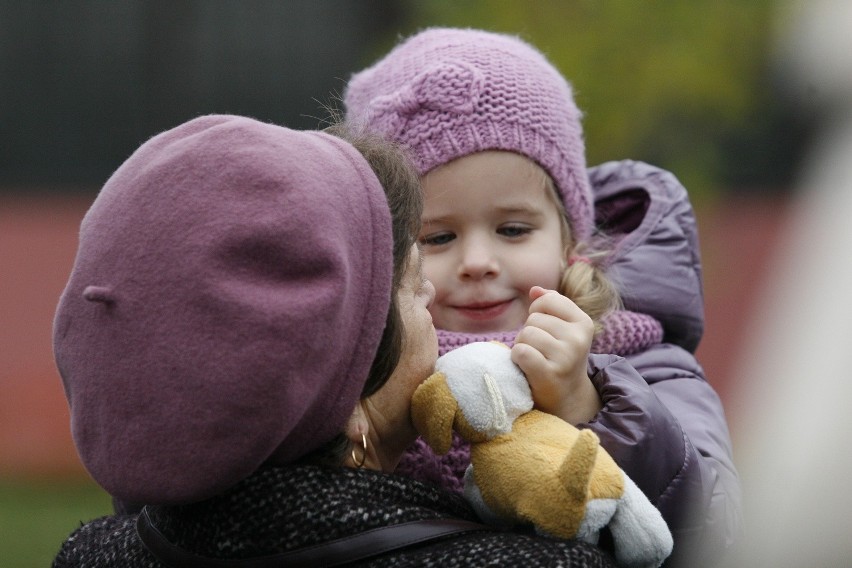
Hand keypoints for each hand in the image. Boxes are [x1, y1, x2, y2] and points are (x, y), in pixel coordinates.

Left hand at [510, 286, 601, 423]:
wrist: (565, 397)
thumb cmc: (558, 356)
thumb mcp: (562, 328)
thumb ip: (550, 305)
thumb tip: (535, 289)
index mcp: (584, 323)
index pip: (548, 300)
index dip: (537, 312)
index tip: (545, 329)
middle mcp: (578, 339)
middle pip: (534, 318)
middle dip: (529, 332)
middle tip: (540, 351)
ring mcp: (566, 357)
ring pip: (526, 334)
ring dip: (522, 345)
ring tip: (534, 359)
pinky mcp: (550, 374)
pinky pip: (521, 351)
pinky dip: (517, 358)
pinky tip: (527, 367)